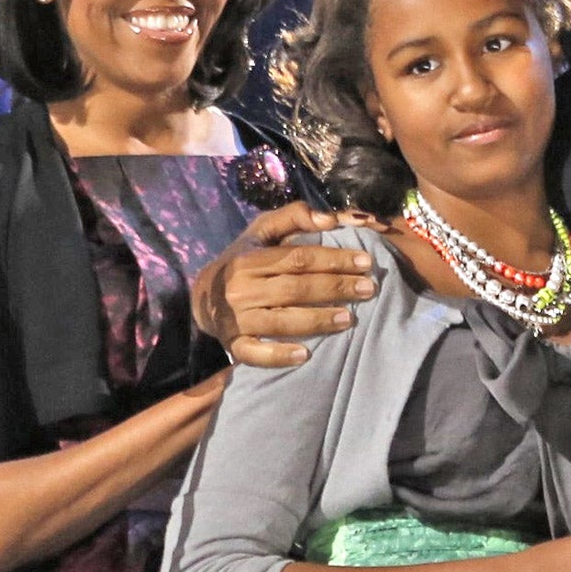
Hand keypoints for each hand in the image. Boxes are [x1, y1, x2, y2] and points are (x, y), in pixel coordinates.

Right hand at [191, 202, 375, 367]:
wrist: (202, 295)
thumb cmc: (244, 259)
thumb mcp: (263, 231)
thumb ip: (294, 217)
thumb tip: (330, 219)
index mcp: (250, 259)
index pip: (298, 258)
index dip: (333, 259)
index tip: (365, 262)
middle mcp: (241, 288)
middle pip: (295, 288)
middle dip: (335, 288)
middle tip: (368, 289)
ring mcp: (237, 319)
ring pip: (282, 320)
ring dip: (318, 320)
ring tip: (349, 319)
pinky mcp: (234, 344)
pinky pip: (255, 353)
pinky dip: (279, 355)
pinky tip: (305, 354)